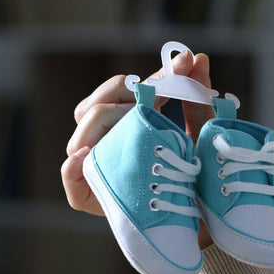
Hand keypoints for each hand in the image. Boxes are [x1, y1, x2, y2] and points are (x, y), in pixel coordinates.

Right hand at [60, 50, 214, 222]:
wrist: (201, 216)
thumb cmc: (195, 169)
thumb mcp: (201, 131)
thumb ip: (197, 96)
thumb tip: (199, 57)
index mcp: (125, 119)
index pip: (122, 87)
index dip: (149, 75)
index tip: (182, 65)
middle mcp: (105, 138)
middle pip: (96, 106)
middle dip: (127, 96)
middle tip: (159, 96)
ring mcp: (95, 165)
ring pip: (82, 134)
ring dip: (104, 123)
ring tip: (133, 119)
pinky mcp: (91, 196)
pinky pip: (72, 179)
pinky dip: (74, 168)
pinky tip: (84, 157)